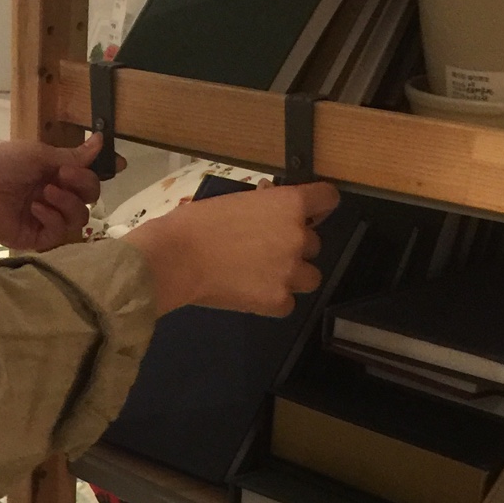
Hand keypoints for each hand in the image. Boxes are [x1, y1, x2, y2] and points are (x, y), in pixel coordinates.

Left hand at [0, 133, 114, 251]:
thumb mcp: (38, 154)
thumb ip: (72, 155)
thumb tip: (100, 141)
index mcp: (51, 172)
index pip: (86, 175)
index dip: (101, 171)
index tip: (119, 164)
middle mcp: (51, 195)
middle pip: (89, 196)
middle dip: (83, 184)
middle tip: (63, 175)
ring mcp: (44, 217)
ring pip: (79, 217)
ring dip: (67, 202)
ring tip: (44, 193)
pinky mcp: (36, 238)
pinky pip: (60, 233)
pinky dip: (53, 218)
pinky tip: (36, 209)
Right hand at [128, 182, 338, 317]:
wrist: (174, 258)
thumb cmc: (195, 222)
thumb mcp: (235, 201)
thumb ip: (262, 206)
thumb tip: (269, 206)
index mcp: (290, 204)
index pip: (328, 199)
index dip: (318, 207)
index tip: (308, 215)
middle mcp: (299, 237)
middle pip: (315, 244)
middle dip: (293, 247)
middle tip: (263, 251)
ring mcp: (290, 271)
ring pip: (310, 277)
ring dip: (292, 276)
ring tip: (262, 276)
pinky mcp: (277, 300)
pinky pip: (288, 303)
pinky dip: (273, 300)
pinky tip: (250, 294)